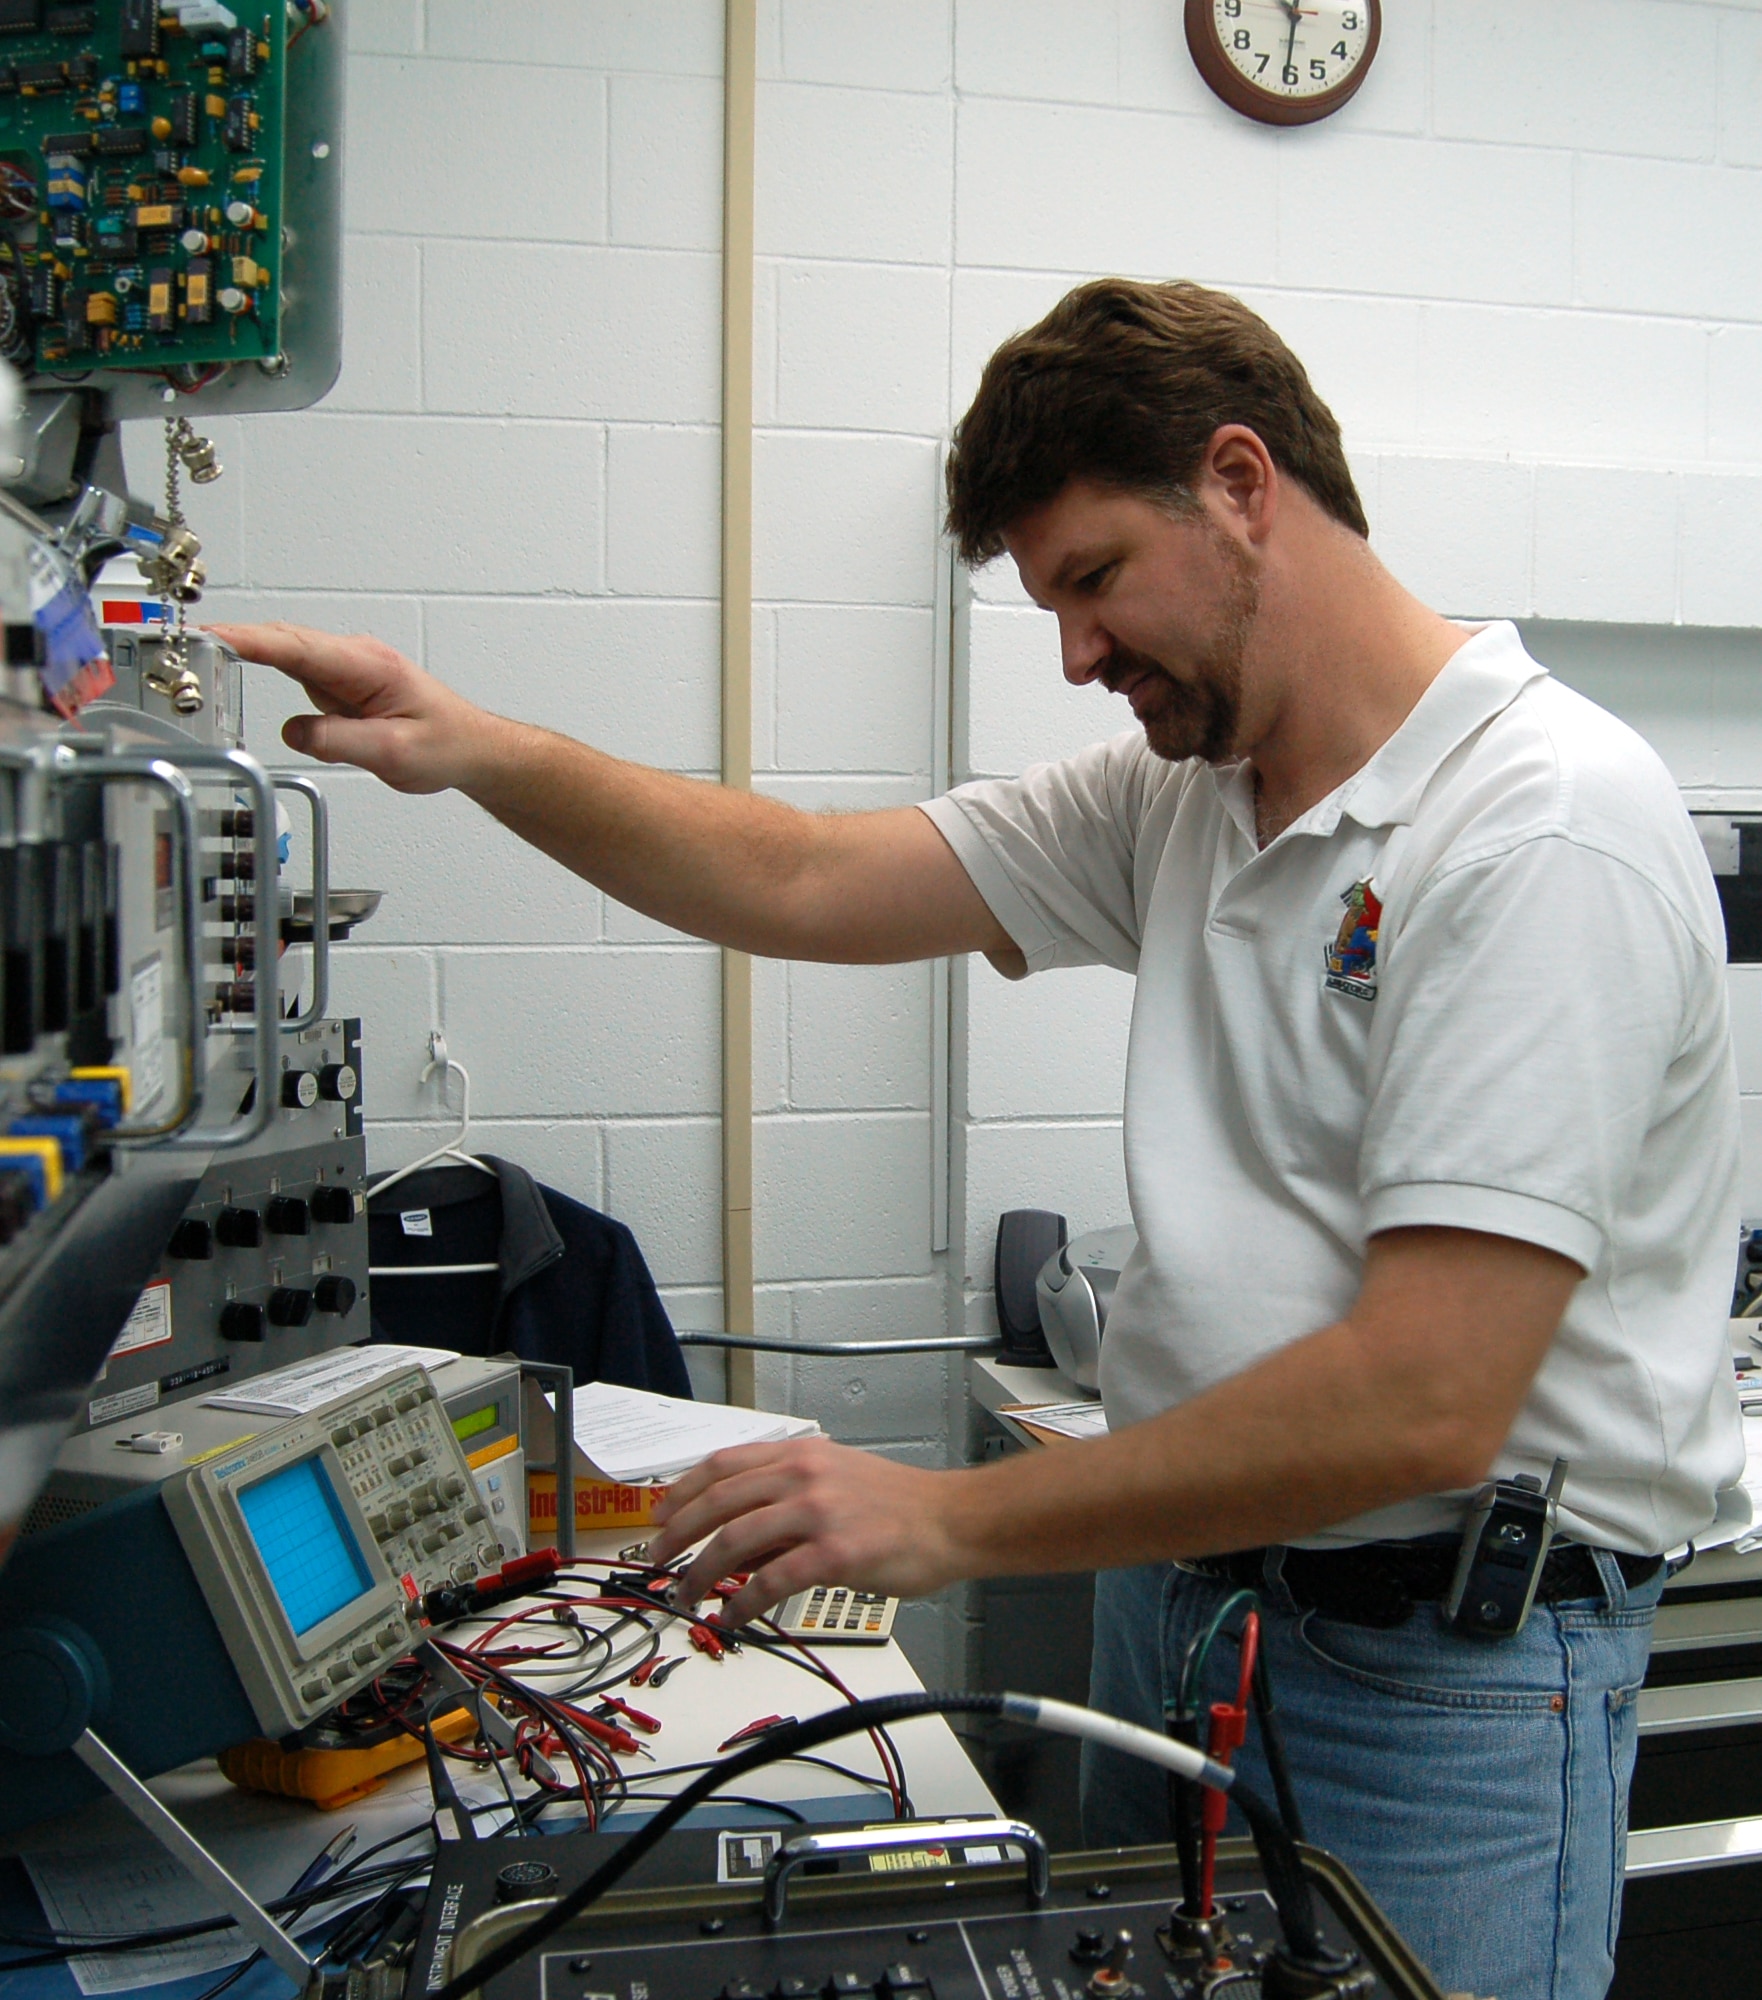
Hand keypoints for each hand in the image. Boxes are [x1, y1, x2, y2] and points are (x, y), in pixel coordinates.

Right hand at [203, 622, 496, 794]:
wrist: (469, 748)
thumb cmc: (446, 744)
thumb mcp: (394, 753)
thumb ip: (342, 740)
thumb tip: (298, 733)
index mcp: (369, 666)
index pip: (299, 647)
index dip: (251, 640)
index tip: (212, 635)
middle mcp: (353, 659)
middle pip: (284, 641)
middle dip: (235, 638)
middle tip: (186, 645)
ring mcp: (344, 668)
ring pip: (285, 652)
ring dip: (244, 649)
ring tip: (197, 655)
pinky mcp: (338, 684)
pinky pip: (294, 670)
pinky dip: (262, 666)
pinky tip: (232, 667)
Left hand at [647, 1435, 965, 1626]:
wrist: (950, 1520)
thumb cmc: (898, 1504)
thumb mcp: (835, 1476)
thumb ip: (786, 1494)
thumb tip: (737, 1531)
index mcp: (799, 1454)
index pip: (721, 1464)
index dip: (682, 1491)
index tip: (660, 1515)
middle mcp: (802, 1476)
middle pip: (718, 1501)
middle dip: (678, 1535)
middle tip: (658, 1560)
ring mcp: (817, 1513)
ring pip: (735, 1541)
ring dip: (701, 1573)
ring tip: (686, 1596)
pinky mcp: (834, 1554)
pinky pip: (771, 1582)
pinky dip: (743, 1603)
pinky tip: (732, 1618)